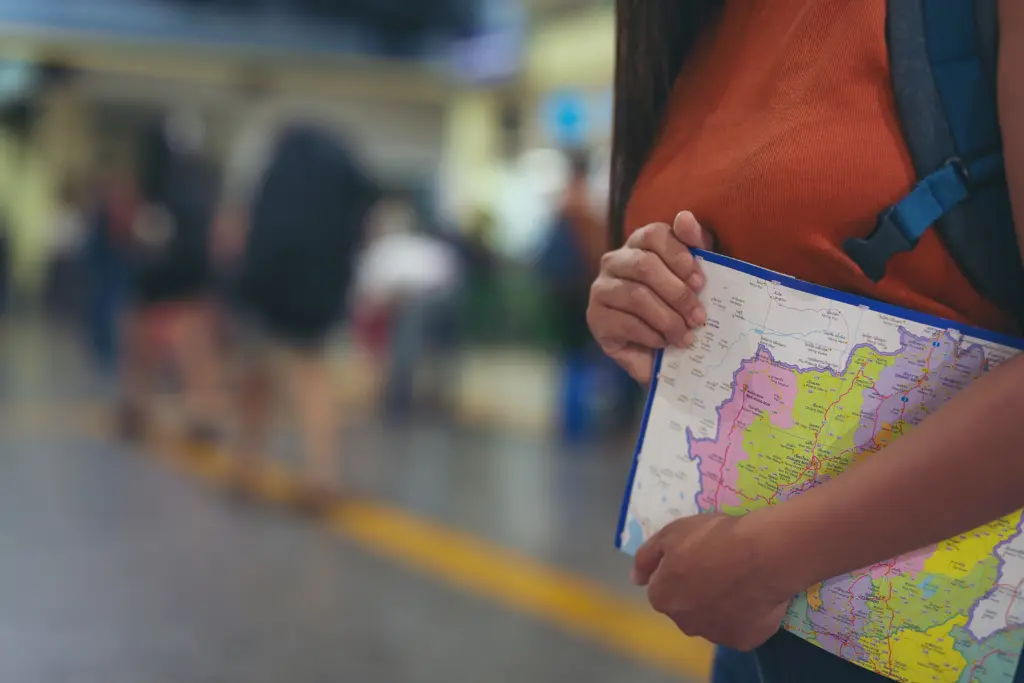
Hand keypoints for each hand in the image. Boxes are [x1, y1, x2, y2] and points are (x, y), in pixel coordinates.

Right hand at [588, 211, 713, 383]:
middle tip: (699, 317)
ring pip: (636, 296)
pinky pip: (625, 322)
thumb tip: (685, 217)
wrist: (663, 352)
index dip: (679, 256)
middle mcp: (614, 261)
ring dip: (668, 319)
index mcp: (639, 244)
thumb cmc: (680, 308)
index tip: (700, 282)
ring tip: (685, 337)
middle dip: (677, 293)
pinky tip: (663, 343)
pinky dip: (651, 335)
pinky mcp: (596, 318)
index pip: (654, 234)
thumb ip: (696, 245)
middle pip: (644, 265)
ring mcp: (601, 289)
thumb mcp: (696, 276)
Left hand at [632, 512, 798, 651]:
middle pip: (686, 607)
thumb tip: (635, 579)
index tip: (696, 556)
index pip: (662, 587)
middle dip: (697, 590)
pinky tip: (754, 594)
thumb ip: (646, 558)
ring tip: (740, 578)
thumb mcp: (671, 533)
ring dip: (719, 604)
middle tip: (718, 565)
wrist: (763, 553)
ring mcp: (716, 635)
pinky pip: (741, 626)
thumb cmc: (713, 538)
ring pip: (713, 619)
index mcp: (663, 598)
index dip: (678, 570)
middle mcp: (684, 623)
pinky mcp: (746, 640)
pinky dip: (745, 614)